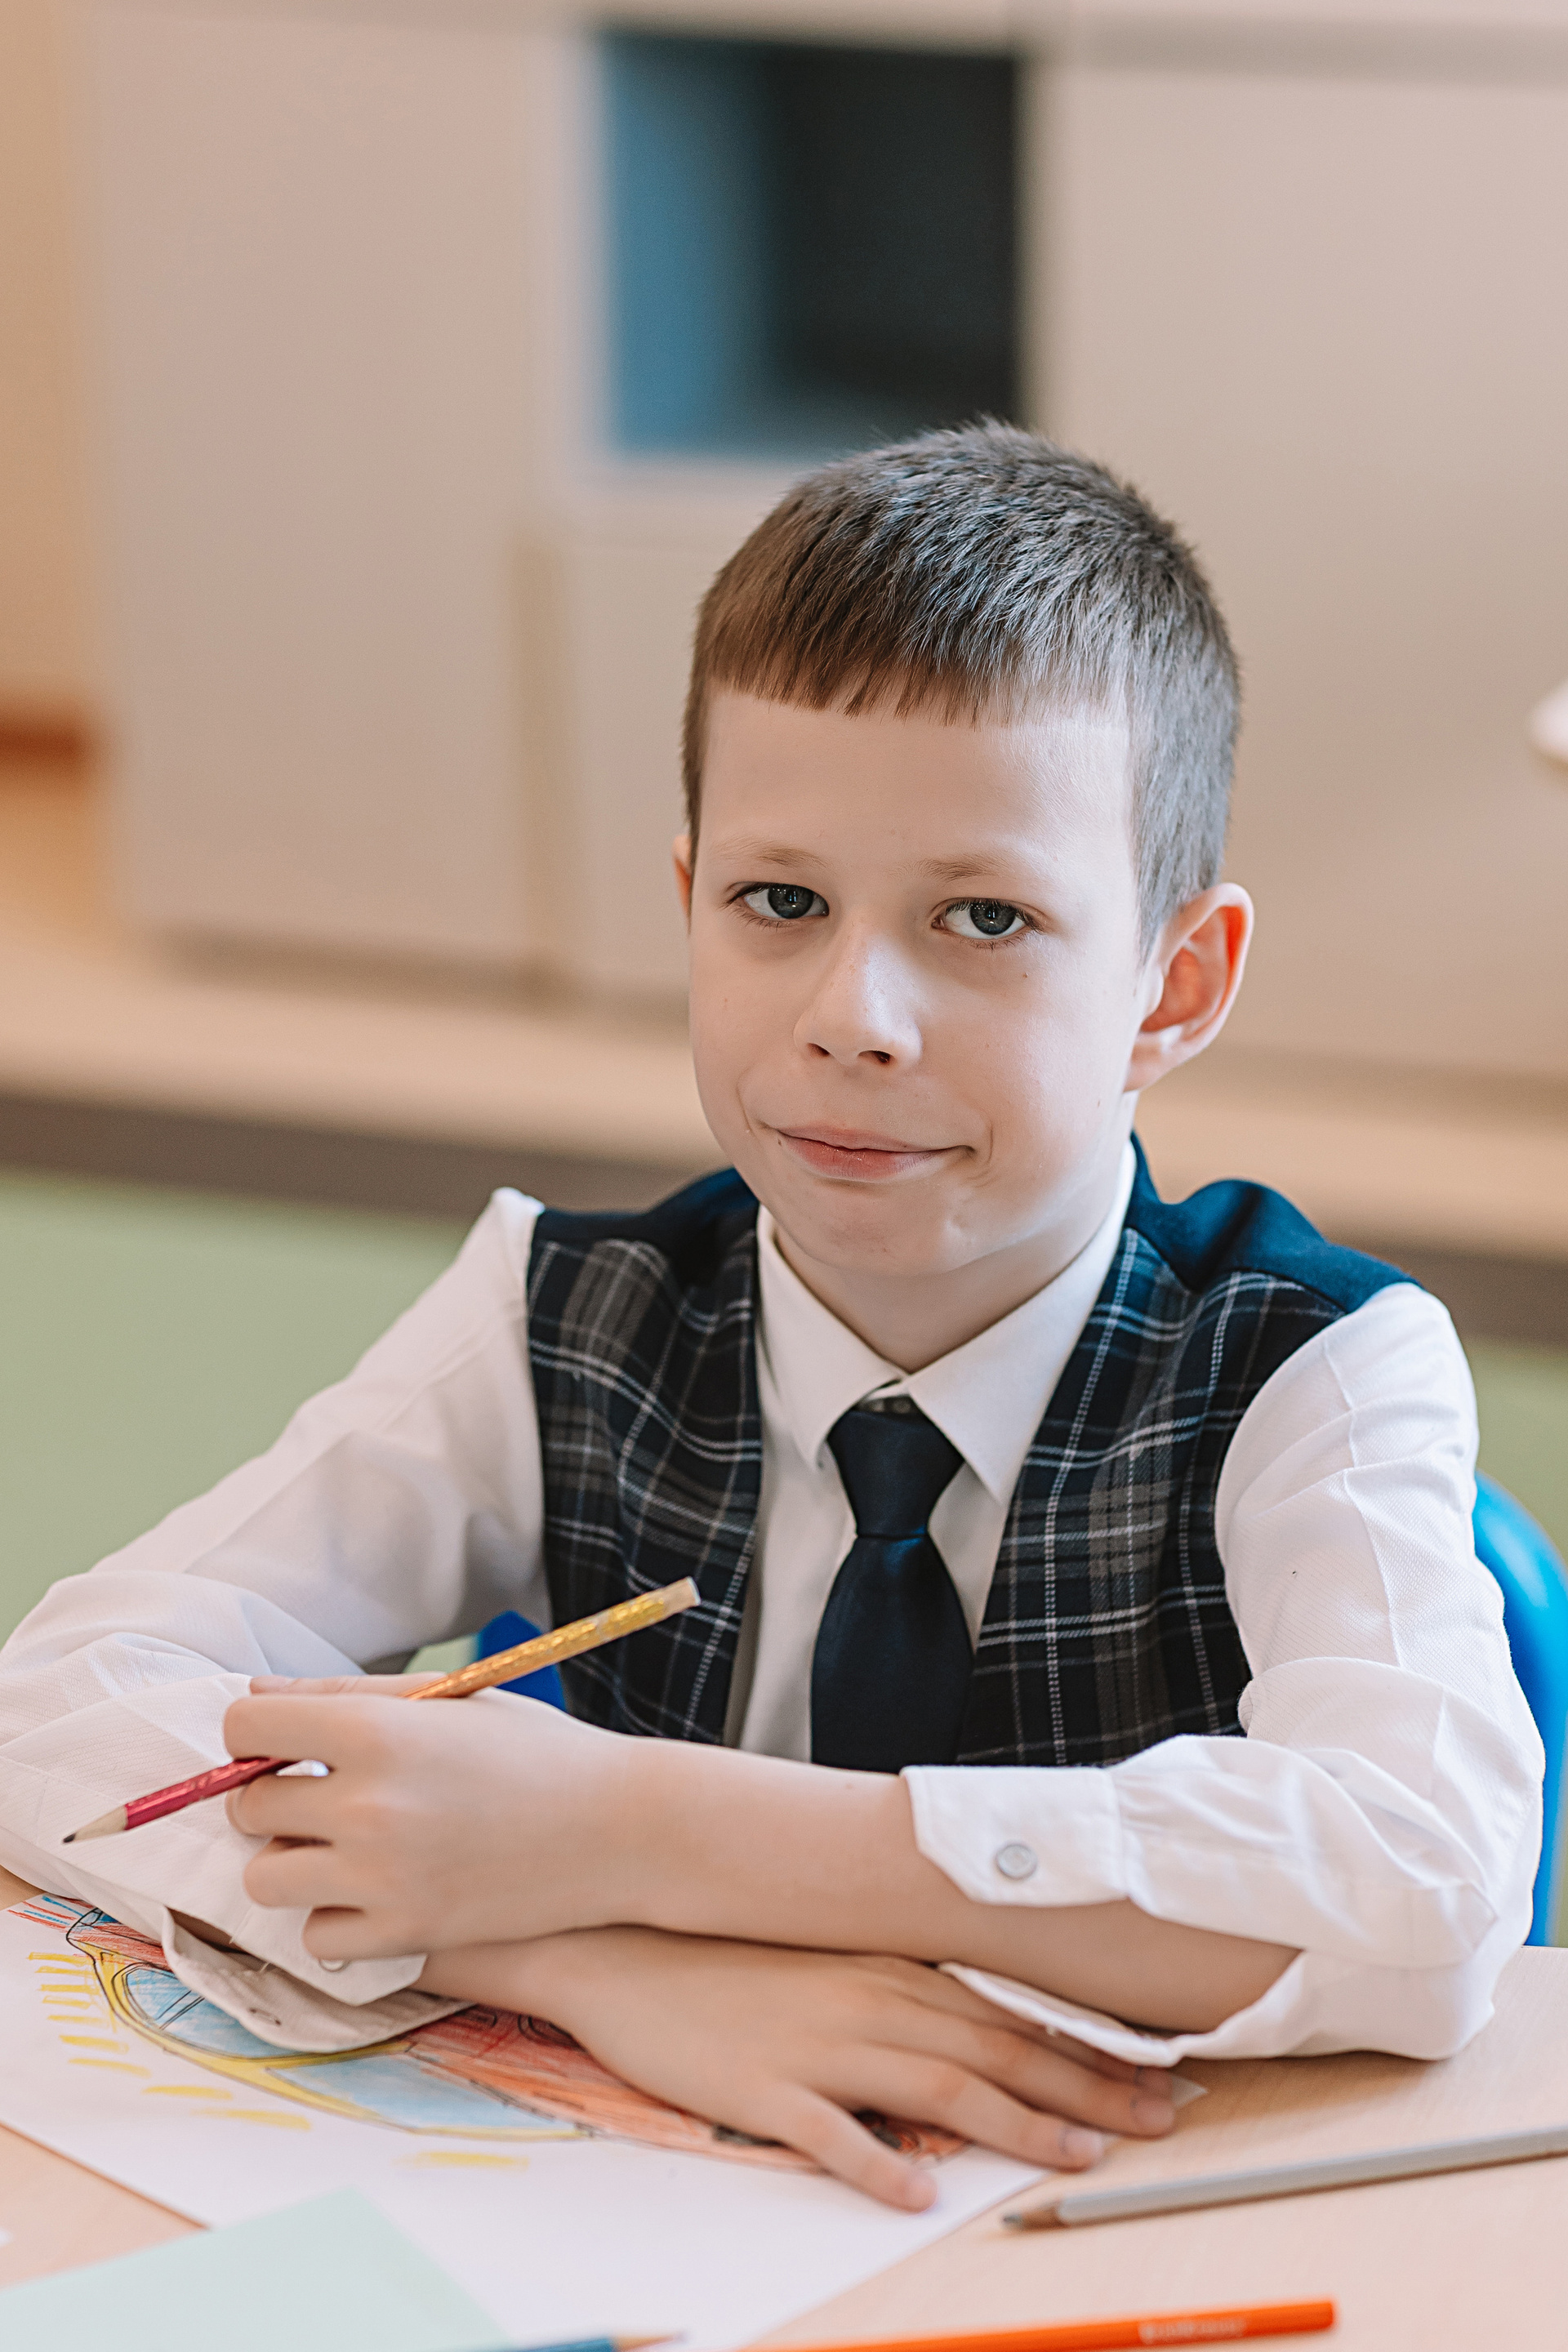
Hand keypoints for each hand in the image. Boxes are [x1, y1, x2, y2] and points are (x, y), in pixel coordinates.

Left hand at [224, 1682, 633, 1956]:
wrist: (622, 1830)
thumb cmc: (536, 1752)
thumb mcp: (448, 1702)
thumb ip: (344, 1697)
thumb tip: (250, 1704)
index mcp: (378, 1728)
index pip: (243, 1730)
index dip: (257, 1736)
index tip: (286, 1746)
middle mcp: (369, 1802)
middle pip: (248, 1805)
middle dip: (278, 1797)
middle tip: (333, 1795)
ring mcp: (383, 1875)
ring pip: (266, 1877)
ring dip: (296, 1861)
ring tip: (351, 1847)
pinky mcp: (404, 1933)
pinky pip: (315, 1936)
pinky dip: (338, 1918)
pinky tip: (381, 1891)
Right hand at [418, 1927, 1179, 2209]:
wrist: (626, 1951)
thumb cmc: (733, 1962)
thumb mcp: (831, 1964)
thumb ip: (904, 1994)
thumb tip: (980, 2031)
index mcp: (889, 1973)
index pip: (1010, 2013)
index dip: (1089, 2048)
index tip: (1157, 2075)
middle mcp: (869, 2002)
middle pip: (996, 2050)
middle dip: (1086, 2089)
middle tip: (1158, 2122)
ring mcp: (817, 2045)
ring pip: (937, 2086)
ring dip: (1014, 2126)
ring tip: (1076, 2160)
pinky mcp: (762, 2090)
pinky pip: (828, 2132)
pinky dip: (877, 2162)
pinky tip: (917, 2190)